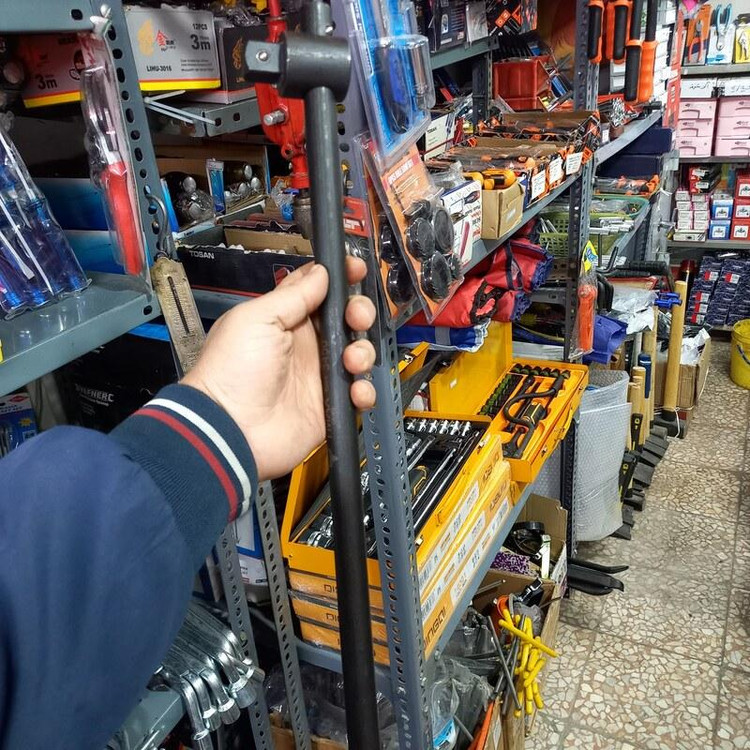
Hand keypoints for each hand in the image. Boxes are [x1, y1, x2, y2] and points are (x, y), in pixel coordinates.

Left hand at [182, 258, 376, 479]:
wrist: (232, 429)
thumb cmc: (233, 370)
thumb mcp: (257, 319)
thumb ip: (293, 295)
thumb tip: (321, 272)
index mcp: (285, 320)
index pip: (318, 290)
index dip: (340, 278)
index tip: (356, 269)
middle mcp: (306, 345)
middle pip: (346, 319)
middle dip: (359, 312)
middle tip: (357, 317)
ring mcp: (320, 376)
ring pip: (358, 353)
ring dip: (363, 351)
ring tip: (351, 361)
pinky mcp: (330, 406)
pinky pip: (360, 393)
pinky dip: (364, 390)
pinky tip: (354, 390)